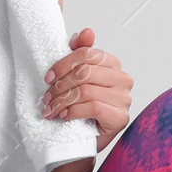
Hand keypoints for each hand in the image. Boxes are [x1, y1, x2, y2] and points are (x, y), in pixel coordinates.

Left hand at [40, 27, 132, 154]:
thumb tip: (87, 31)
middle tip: (47, 97)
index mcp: (113, 64)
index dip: (63, 64)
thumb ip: (80, 51)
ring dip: (62, 101)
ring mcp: (124, 99)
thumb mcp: (75, 76)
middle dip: (60, 85)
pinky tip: (64, 116)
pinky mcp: (121, 118)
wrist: (82, 140)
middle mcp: (123, 79)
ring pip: (87, 91)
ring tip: (51, 109)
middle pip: (85, 72)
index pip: (87, 53)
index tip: (48, 78)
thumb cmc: (79, 106)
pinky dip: (74, 112)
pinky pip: (94, 107)